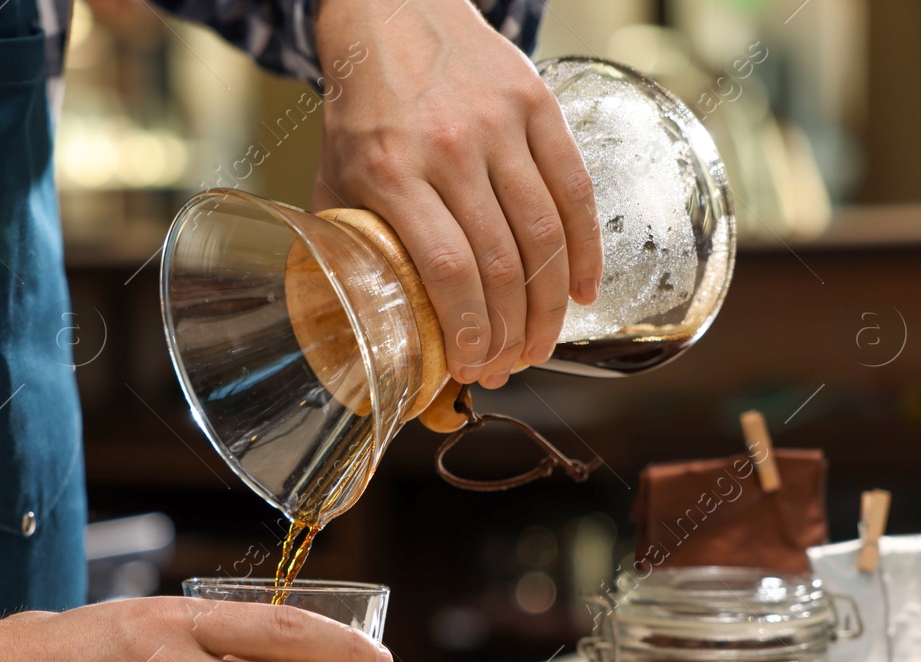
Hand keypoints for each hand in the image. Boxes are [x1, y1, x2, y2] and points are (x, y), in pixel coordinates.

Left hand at [311, 0, 601, 388]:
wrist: (393, 13)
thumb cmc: (362, 110)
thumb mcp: (335, 178)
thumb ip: (351, 246)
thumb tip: (364, 326)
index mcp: (391, 173)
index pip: (447, 270)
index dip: (469, 330)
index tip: (473, 367)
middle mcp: (449, 148)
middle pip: (502, 262)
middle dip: (512, 331)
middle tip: (510, 366)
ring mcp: (499, 125)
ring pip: (544, 235)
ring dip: (550, 305)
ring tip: (541, 344)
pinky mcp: (537, 106)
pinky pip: (574, 190)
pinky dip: (585, 251)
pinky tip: (581, 293)